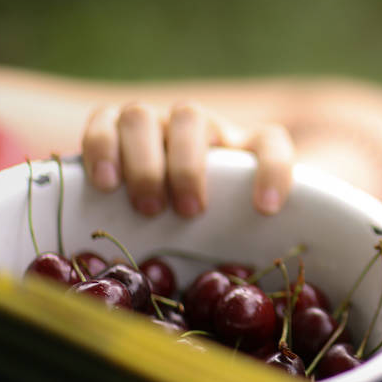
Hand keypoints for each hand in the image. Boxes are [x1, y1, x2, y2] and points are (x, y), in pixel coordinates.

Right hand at [82, 101, 292, 216]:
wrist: (157, 211)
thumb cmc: (204, 224)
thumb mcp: (231, 224)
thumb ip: (249, 230)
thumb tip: (280, 264)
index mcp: (237, 147)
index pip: (269, 141)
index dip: (273, 169)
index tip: (266, 209)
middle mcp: (194, 128)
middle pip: (190, 117)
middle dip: (187, 168)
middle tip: (189, 212)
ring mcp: (150, 124)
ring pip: (140, 117)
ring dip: (143, 164)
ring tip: (148, 208)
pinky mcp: (110, 128)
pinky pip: (102, 121)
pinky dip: (101, 149)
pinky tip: (106, 185)